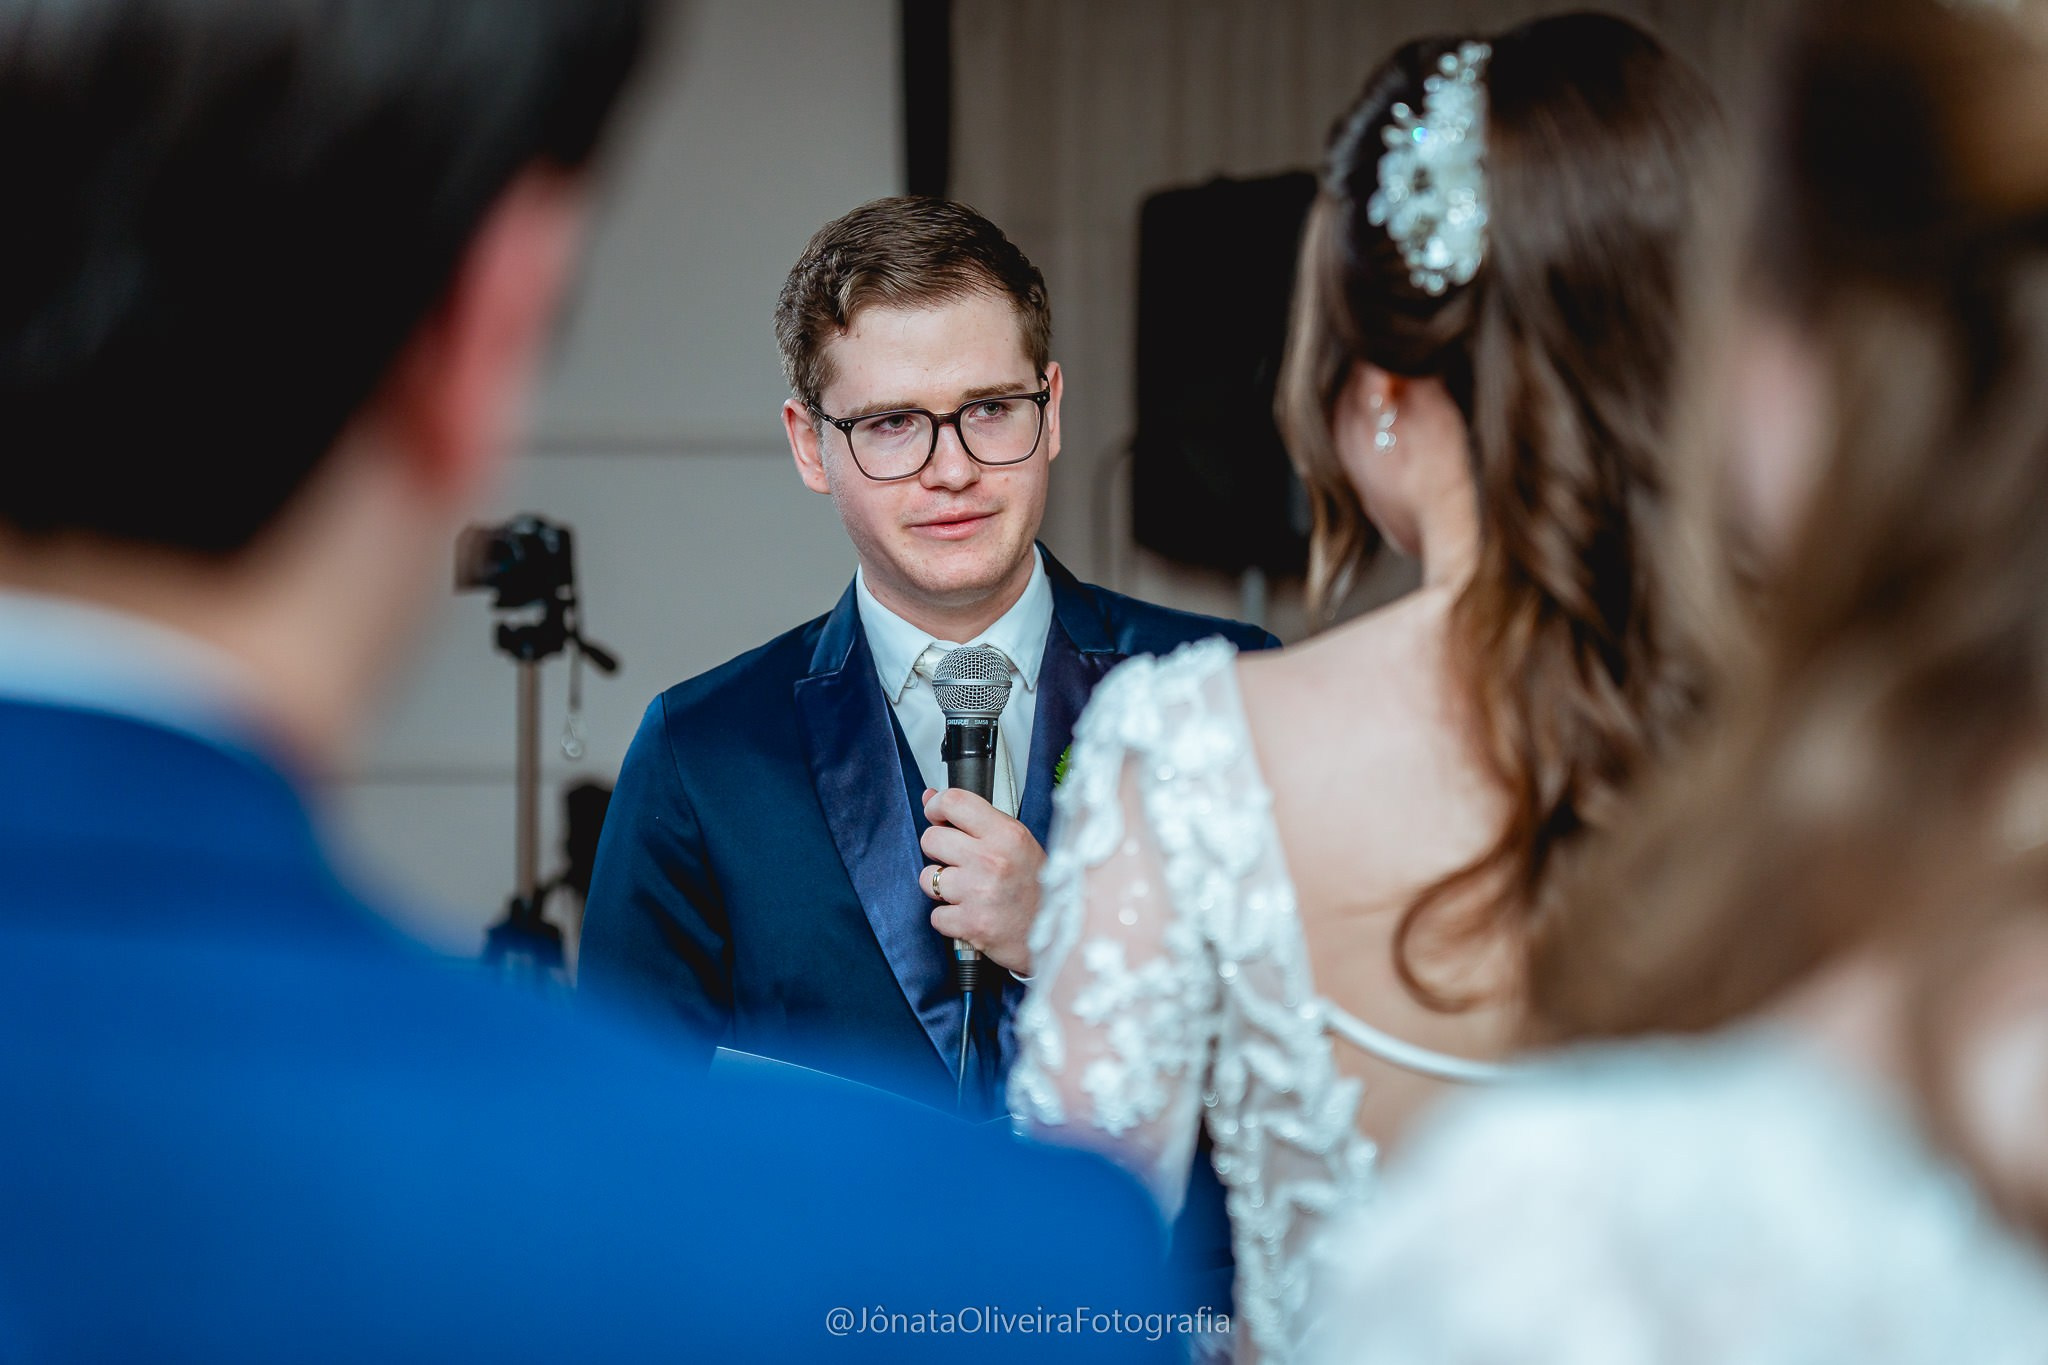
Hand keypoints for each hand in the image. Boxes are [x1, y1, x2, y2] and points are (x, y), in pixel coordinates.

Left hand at [920, 787, 1043, 976]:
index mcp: (1007, 834)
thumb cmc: (1036, 888)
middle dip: (938, 851)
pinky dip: (949, 919)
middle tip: (958, 861)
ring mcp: (979, 893)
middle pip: (931, 839)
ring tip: (967, 891)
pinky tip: (970, 914)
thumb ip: (975, 818)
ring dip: (942, 888)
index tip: (936, 814)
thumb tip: (931, 796)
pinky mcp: (971, 924)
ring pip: (928, 878)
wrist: (1058, 934)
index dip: (937, 806)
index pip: (954, 802)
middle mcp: (992, 860)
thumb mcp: (1016, 842)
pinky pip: (936, 915)